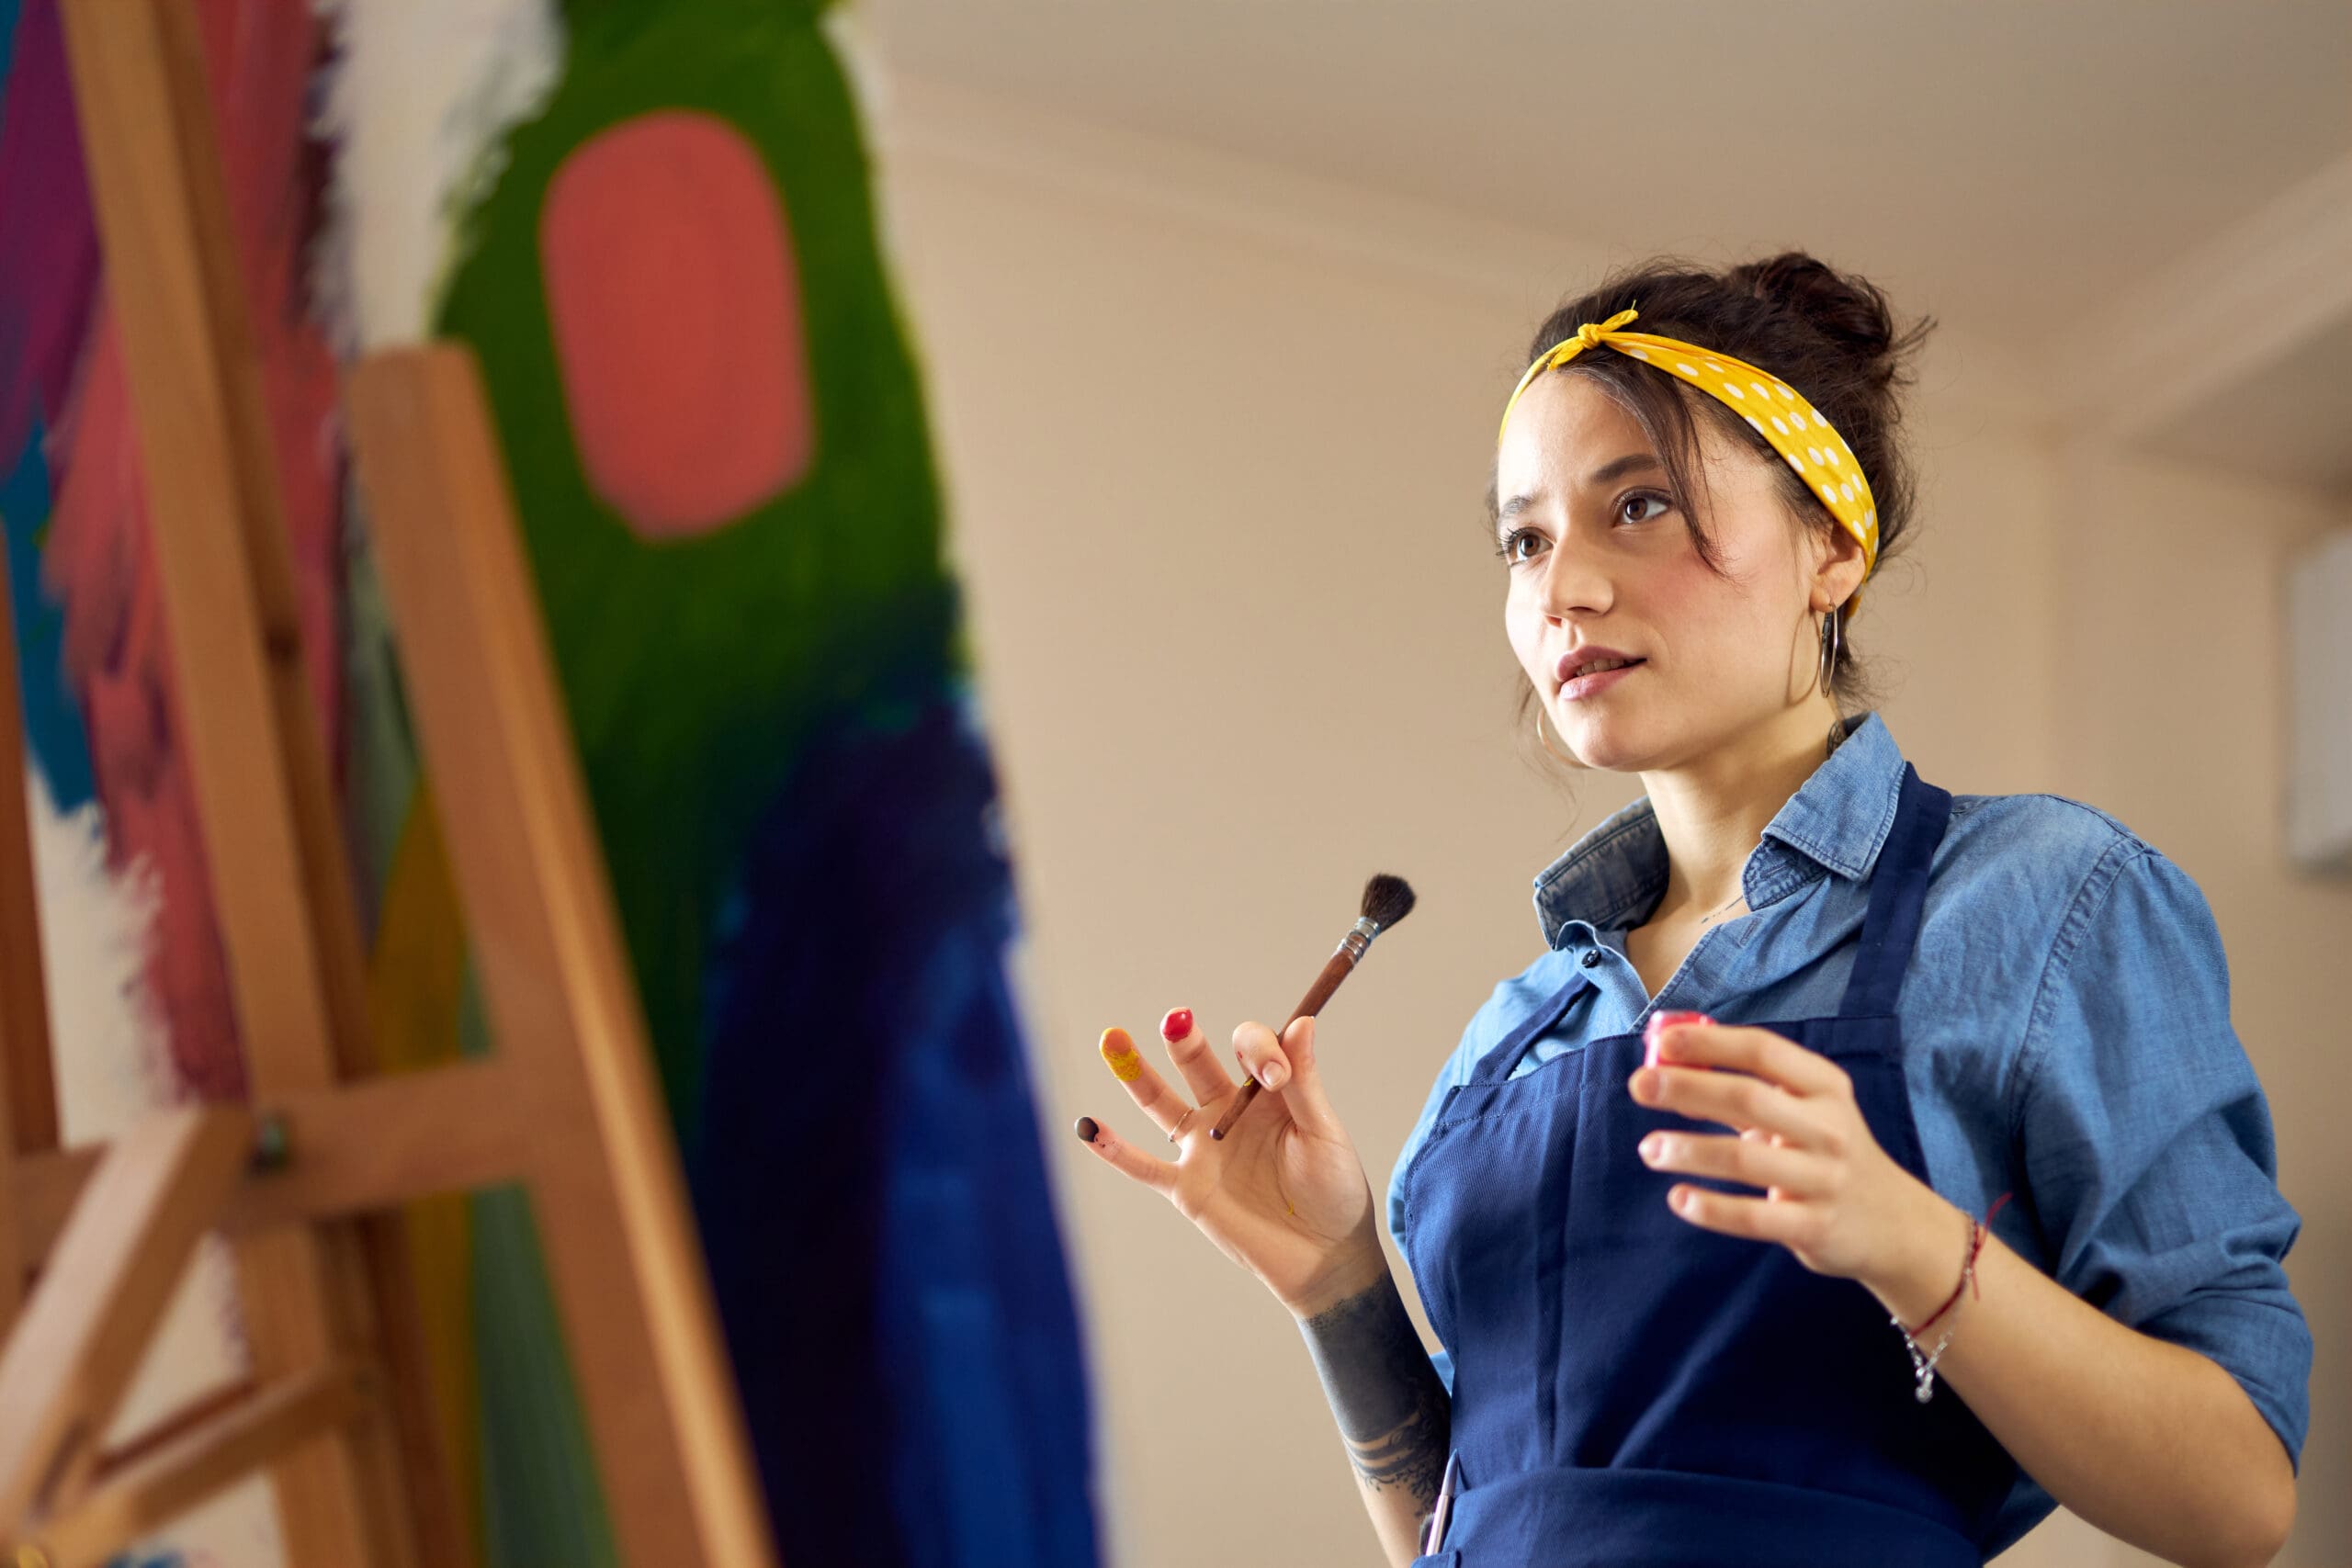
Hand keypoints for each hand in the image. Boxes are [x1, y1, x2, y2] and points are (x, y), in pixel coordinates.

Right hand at [1076, 1010, 1385, 1317]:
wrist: (1326, 1258)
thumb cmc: (1335, 1191)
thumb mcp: (1324, 1134)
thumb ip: (1305, 1083)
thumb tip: (1303, 1021)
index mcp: (1268, 1092)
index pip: (1249, 1049)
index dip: (1259, 1051)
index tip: (1277, 1078)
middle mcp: (1230, 1111)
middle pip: (1197, 1064)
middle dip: (1186, 1042)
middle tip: (1178, 1020)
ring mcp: (1203, 1149)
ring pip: (1159, 1104)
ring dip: (1135, 1073)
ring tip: (1113, 1039)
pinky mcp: (1187, 1188)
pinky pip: (1143, 1166)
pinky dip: (1113, 1149)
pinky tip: (1087, 1127)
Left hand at [1626, 1018, 1943, 1296]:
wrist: (1895, 1224)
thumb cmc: (1828, 1153)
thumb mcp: (1807, 1111)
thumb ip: (1746, 1089)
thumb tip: (1668, 1068)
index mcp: (1825, 1088)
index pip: (1763, 1052)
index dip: (1710, 1043)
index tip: (1663, 1040)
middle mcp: (1828, 1129)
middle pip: (1748, 1099)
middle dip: (1688, 1087)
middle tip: (1639, 1085)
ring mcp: (1823, 1179)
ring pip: (1745, 1159)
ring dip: (1689, 1150)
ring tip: (1649, 1149)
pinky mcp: (1814, 1227)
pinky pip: (1754, 1217)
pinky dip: (1712, 1208)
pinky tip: (1678, 1198)